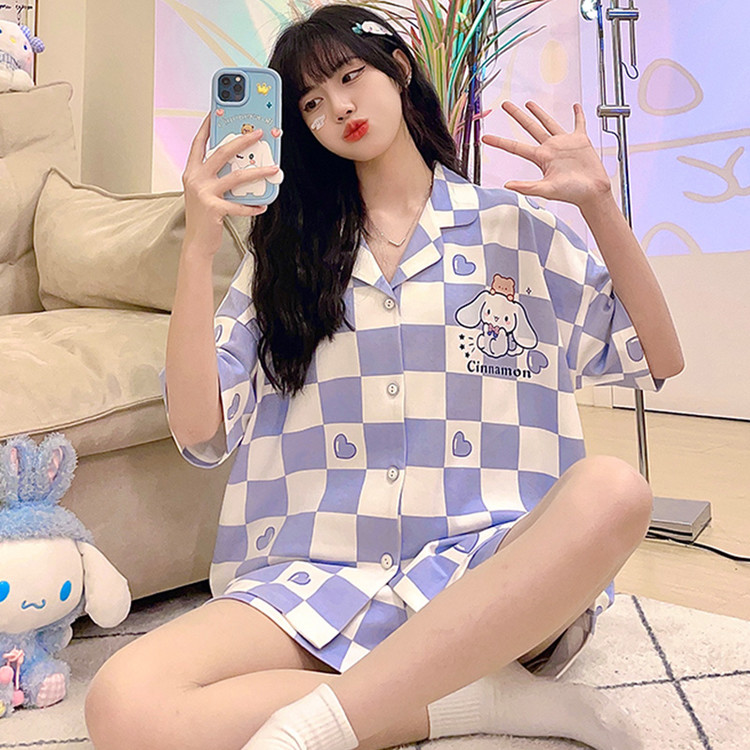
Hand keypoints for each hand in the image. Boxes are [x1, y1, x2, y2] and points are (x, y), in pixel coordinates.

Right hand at [181, 114, 279, 253]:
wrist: (196, 242)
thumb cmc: (204, 216)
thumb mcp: (205, 191)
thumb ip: (216, 176)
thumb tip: (241, 164)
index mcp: (192, 171)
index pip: (199, 142)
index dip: (208, 126)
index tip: (218, 112)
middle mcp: (195, 178)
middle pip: (222, 152)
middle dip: (242, 140)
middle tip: (259, 133)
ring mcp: (204, 193)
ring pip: (236, 177)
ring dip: (258, 172)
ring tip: (273, 169)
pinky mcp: (214, 208)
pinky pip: (239, 205)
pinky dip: (253, 206)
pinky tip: (263, 205)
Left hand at [481, 101, 611, 210]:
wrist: (592, 192)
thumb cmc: (571, 193)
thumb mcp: (546, 190)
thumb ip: (526, 187)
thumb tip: (507, 185)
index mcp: (541, 158)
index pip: (515, 147)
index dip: (500, 142)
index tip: (486, 138)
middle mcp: (550, 148)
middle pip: (529, 128)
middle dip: (517, 116)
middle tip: (505, 105)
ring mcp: (564, 143)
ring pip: (548, 122)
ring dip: (539, 113)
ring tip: (529, 103)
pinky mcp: (580, 140)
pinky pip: (578, 124)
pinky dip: (577, 115)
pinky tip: (575, 106)